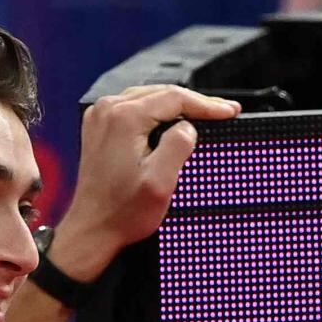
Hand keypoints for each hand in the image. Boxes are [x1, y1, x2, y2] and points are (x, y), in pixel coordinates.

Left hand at [44, 84, 242, 278]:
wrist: (92, 228)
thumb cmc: (123, 212)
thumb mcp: (160, 183)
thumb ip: (178, 146)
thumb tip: (188, 127)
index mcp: (124, 118)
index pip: (175, 98)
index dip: (207, 104)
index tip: (230, 111)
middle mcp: (108, 111)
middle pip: (162, 93)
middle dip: (195, 102)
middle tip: (224, 111)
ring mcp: (101, 117)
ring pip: (149, 97)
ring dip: (177, 105)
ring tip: (205, 114)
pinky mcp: (100, 127)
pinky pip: (135, 107)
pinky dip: (157, 111)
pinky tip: (173, 120)